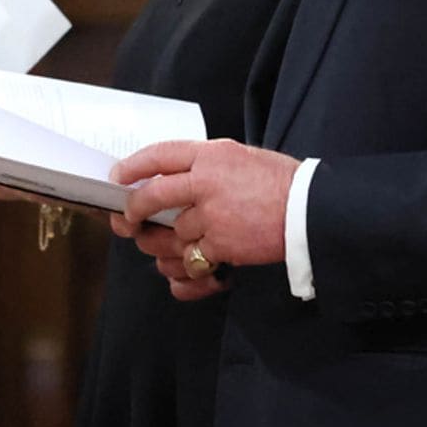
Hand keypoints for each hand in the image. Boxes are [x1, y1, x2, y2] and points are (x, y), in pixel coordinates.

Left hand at [110, 139, 299, 274]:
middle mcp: (206, 182)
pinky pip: (190, 262)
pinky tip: (187, 270)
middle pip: (152, 197)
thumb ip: (206, 166)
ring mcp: (212, 215)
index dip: (133, 166)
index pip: (159, 154)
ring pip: (170, 235)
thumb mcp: (240, 158)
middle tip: (129, 220)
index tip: (117, 177)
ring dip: (163, 247)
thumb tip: (170, 180)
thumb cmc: (278, 182)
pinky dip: (185, 271)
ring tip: (165, 249)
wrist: (309, 209)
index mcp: (211, 155)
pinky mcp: (221, 244)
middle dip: (134, 211)